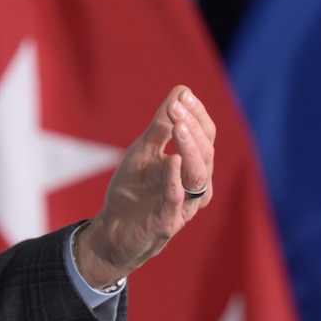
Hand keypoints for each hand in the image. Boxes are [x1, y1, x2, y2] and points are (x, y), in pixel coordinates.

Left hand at [75, 86, 215, 287]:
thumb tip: (180, 90)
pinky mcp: (168, 222)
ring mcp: (184, 205)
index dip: (198, 114)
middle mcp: (196, 185)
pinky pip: (177, 200)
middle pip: (207, 152)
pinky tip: (170, 160)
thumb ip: (161, 125)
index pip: (207, 136)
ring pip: (198, 175)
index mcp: (193, 165)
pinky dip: (174, 179)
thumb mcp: (144, 151)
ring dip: (189, 148)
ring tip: (178, 127)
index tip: (183, 96)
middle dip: (193, 127)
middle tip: (177, 108)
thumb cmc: (133, 190)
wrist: (113, 229)